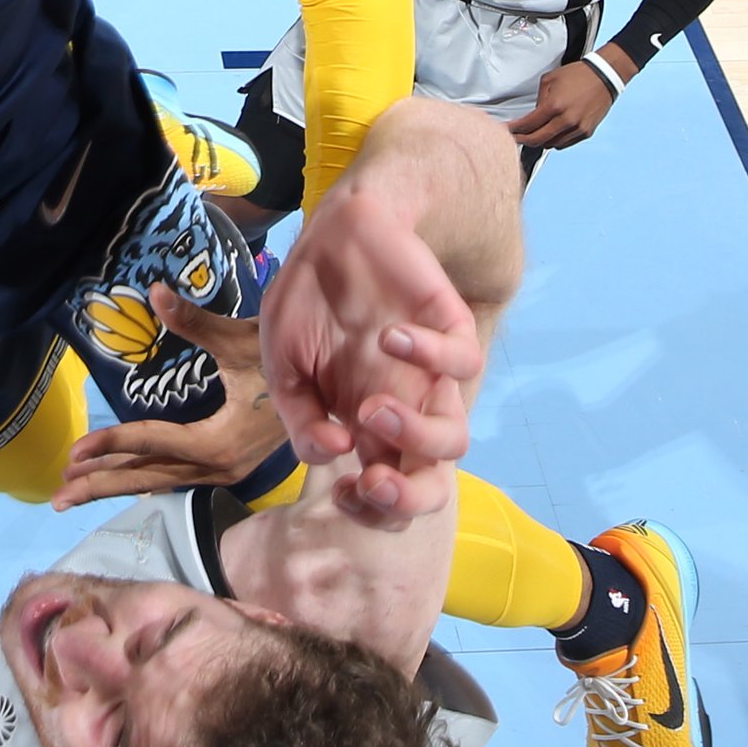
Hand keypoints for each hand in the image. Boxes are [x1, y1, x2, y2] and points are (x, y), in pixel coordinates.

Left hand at [52, 285, 288, 504]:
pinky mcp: (225, 465)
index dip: (111, 444)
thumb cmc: (288, 362)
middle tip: (56, 497)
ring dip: (115, 483)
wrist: (331, 389)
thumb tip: (153, 292)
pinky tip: (119, 477)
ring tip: (72, 492)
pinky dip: (141, 476)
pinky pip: (173, 474)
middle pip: (148, 478)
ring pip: (158, 480)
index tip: (74, 450)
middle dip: (100, 485)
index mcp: (220, 443)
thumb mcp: (242, 341)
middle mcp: (218, 467)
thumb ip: (194, 323)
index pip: (153, 444)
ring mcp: (222, 471)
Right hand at [257, 182, 480, 514]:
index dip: (371, 511)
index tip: (341, 490)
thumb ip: (300, 417)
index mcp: (364, 426)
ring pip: (455, 438)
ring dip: (416, 436)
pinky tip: (389, 336)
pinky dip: (430, 357)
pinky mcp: (449, 330)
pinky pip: (463, 363)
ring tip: (373, 408)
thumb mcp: (284, 366)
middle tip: (374, 479)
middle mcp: (404, 409)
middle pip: (431, 484)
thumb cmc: (308, 302)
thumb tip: (333, 453)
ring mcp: (429, 375)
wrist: (334, 235)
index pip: (386, 494)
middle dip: (408, 500)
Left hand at [506, 52, 618, 153]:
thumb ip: (539, 100)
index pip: (528, 125)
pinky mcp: (586, 132)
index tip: (507, 131)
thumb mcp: (550, 79)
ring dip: (539, 141)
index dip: (514, 129)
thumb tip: (535, 115)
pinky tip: (550, 134)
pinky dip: (555, 141)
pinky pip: (565, 143)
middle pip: (537, 139)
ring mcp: (577, 128)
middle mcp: (566, 120)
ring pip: (551, 144)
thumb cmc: (578, 75)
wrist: (604, 76)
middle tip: (515, 137)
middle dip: (523, 140)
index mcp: (554, 106)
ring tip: (532, 135)